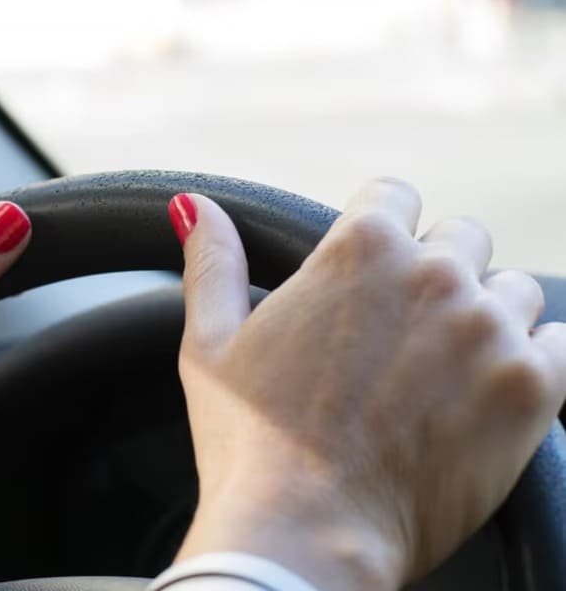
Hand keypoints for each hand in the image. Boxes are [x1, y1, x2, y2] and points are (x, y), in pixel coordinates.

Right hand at [168, 179, 565, 589]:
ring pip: (512, 290)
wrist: (306, 532)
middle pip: (461, 239)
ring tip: (442, 372)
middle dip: (434, 273)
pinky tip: (487, 392)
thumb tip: (197, 207)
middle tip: (400, 334)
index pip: (394, 195)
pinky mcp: (533, 389)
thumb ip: (214, 262)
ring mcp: (489, 329)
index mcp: (359, 248)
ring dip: (485, 316)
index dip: (378, 231)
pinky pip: (558, 343)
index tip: (368, 274)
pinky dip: (532, 360)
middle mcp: (434, 274)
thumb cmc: (251, 440)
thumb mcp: (212, 342)